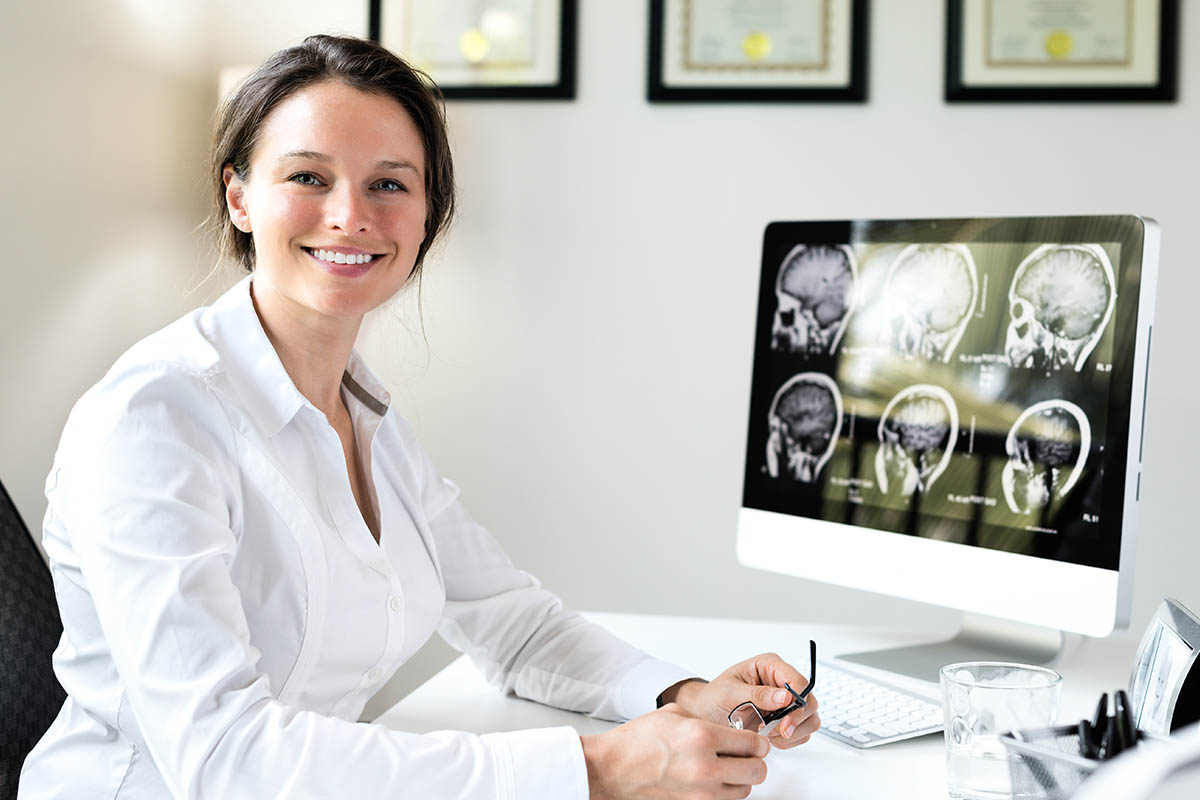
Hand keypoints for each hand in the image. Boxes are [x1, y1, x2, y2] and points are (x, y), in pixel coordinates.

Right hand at [581, 704, 768, 799]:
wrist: (612, 769)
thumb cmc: (638, 742)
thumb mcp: (675, 715)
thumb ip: (708, 721)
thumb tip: (731, 730)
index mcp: (702, 736)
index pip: (753, 744)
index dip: (758, 742)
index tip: (755, 743)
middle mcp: (706, 767)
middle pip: (757, 771)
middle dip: (754, 761)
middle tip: (744, 756)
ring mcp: (701, 793)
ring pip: (744, 791)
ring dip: (739, 779)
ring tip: (724, 769)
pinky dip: (724, 792)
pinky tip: (711, 781)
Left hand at [663, 653, 819, 748]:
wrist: (707, 714)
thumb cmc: (715, 697)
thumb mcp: (730, 692)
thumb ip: (758, 694)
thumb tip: (785, 696)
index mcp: (770, 666)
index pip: (798, 680)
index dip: (798, 700)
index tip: (785, 719)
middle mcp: (782, 682)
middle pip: (809, 701)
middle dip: (795, 720)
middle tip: (775, 731)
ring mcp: (787, 702)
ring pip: (810, 719)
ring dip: (792, 732)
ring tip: (768, 734)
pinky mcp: (787, 719)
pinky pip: (801, 733)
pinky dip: (789, 740)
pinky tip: (771, 738)